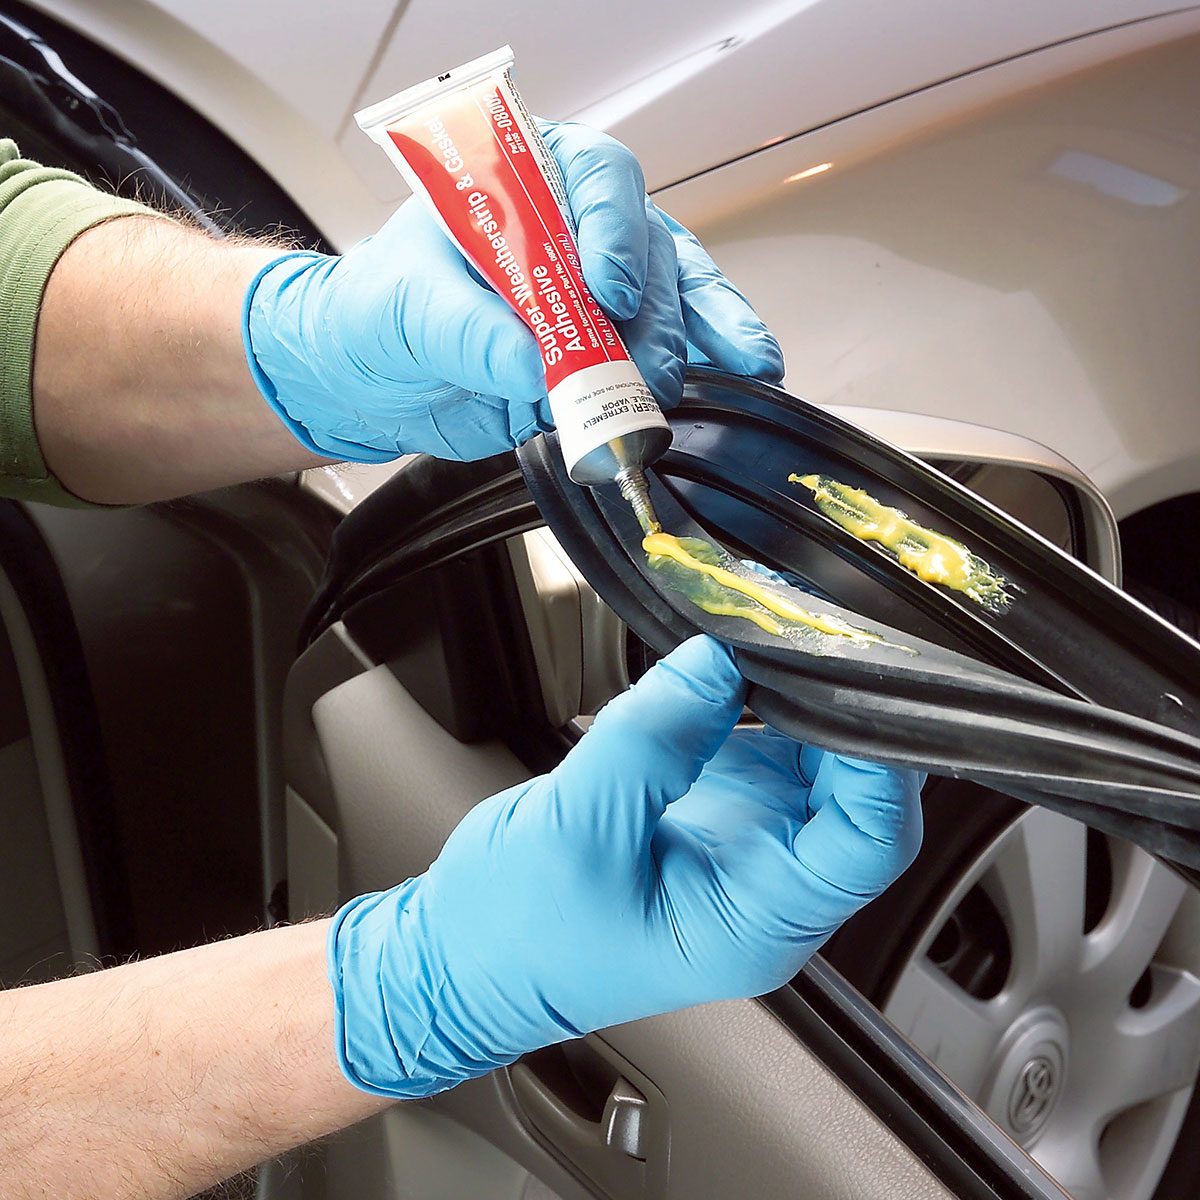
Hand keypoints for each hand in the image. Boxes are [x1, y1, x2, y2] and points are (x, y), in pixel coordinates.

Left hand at [242, 122, 782, 463]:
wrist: (375, 381)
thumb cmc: (379, 314)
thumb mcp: (403, 306)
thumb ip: (464, 328)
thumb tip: (528, 362)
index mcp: (525, 182)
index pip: (593, 174)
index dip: (612, 225)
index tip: (606, 288)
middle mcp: (576, 230)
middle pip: (645, 249)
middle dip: (647, 314)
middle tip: (632, 366)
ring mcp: (601, 294)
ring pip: (673, 299)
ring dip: (680, 347)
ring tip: (666, 389)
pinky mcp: (611, 351)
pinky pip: (677, 346)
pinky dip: (710, 362)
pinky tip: (744, 375)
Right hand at [327, 636, 922, 1097]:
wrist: (467, 950)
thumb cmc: (516, 932)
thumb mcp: (578, 826)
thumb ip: (653, 736)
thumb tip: (717, 660)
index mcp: (755, 924)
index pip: (869, 843)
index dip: (877, 763)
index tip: (853, 683)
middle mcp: (768, 890)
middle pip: (857, 798)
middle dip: (838, 716)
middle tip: (799, 645)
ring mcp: (747, 850)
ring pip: (817, 767)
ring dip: (798, 705)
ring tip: (759, 649)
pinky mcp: (716, 815)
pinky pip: (766, 751)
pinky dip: (755, 705)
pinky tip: (728, 674)